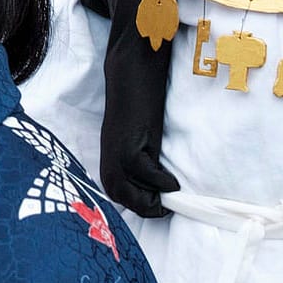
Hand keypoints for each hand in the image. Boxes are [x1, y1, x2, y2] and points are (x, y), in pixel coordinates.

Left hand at [99, 92, 179, 218]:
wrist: (131, 76)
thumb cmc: (136, 106)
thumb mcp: (133, 141)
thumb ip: (137, 161)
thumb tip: (153, 184)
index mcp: (109, 163)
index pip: (121, 197)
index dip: (143, 204)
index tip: (160, 202)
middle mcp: (109, 163)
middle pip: (126, 199)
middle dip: (148, 207)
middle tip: (168, 203)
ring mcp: (117, 157)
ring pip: (133, 193)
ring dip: (154, 198)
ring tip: (170, 195)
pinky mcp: (129, 149)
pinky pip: (147, 176)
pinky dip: (162, 182)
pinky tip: (173, 181)